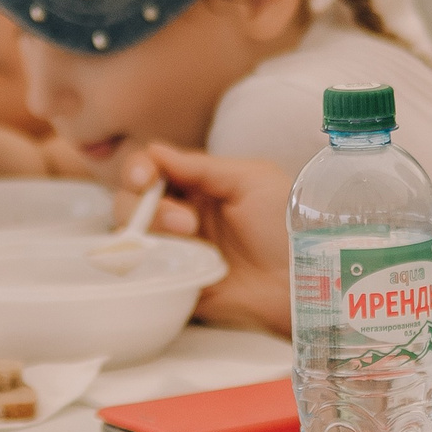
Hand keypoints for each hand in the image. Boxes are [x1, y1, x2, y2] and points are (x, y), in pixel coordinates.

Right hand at [131, 143, 293, 334]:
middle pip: (130, 201)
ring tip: (190, 240)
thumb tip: (155, 150)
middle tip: (187, 222)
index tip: (144, 178)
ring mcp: (174, 248)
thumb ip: (203, 167)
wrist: (302, 279)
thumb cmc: (286, 225)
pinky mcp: (173, 281)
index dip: (138, 169)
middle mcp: (180, 214)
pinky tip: (169, 263)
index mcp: (198, 184)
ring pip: (129, 234)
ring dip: (150, 234)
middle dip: (147, 206)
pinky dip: (143, 264)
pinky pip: (140, 272)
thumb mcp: (253, 181)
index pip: (151, 169)